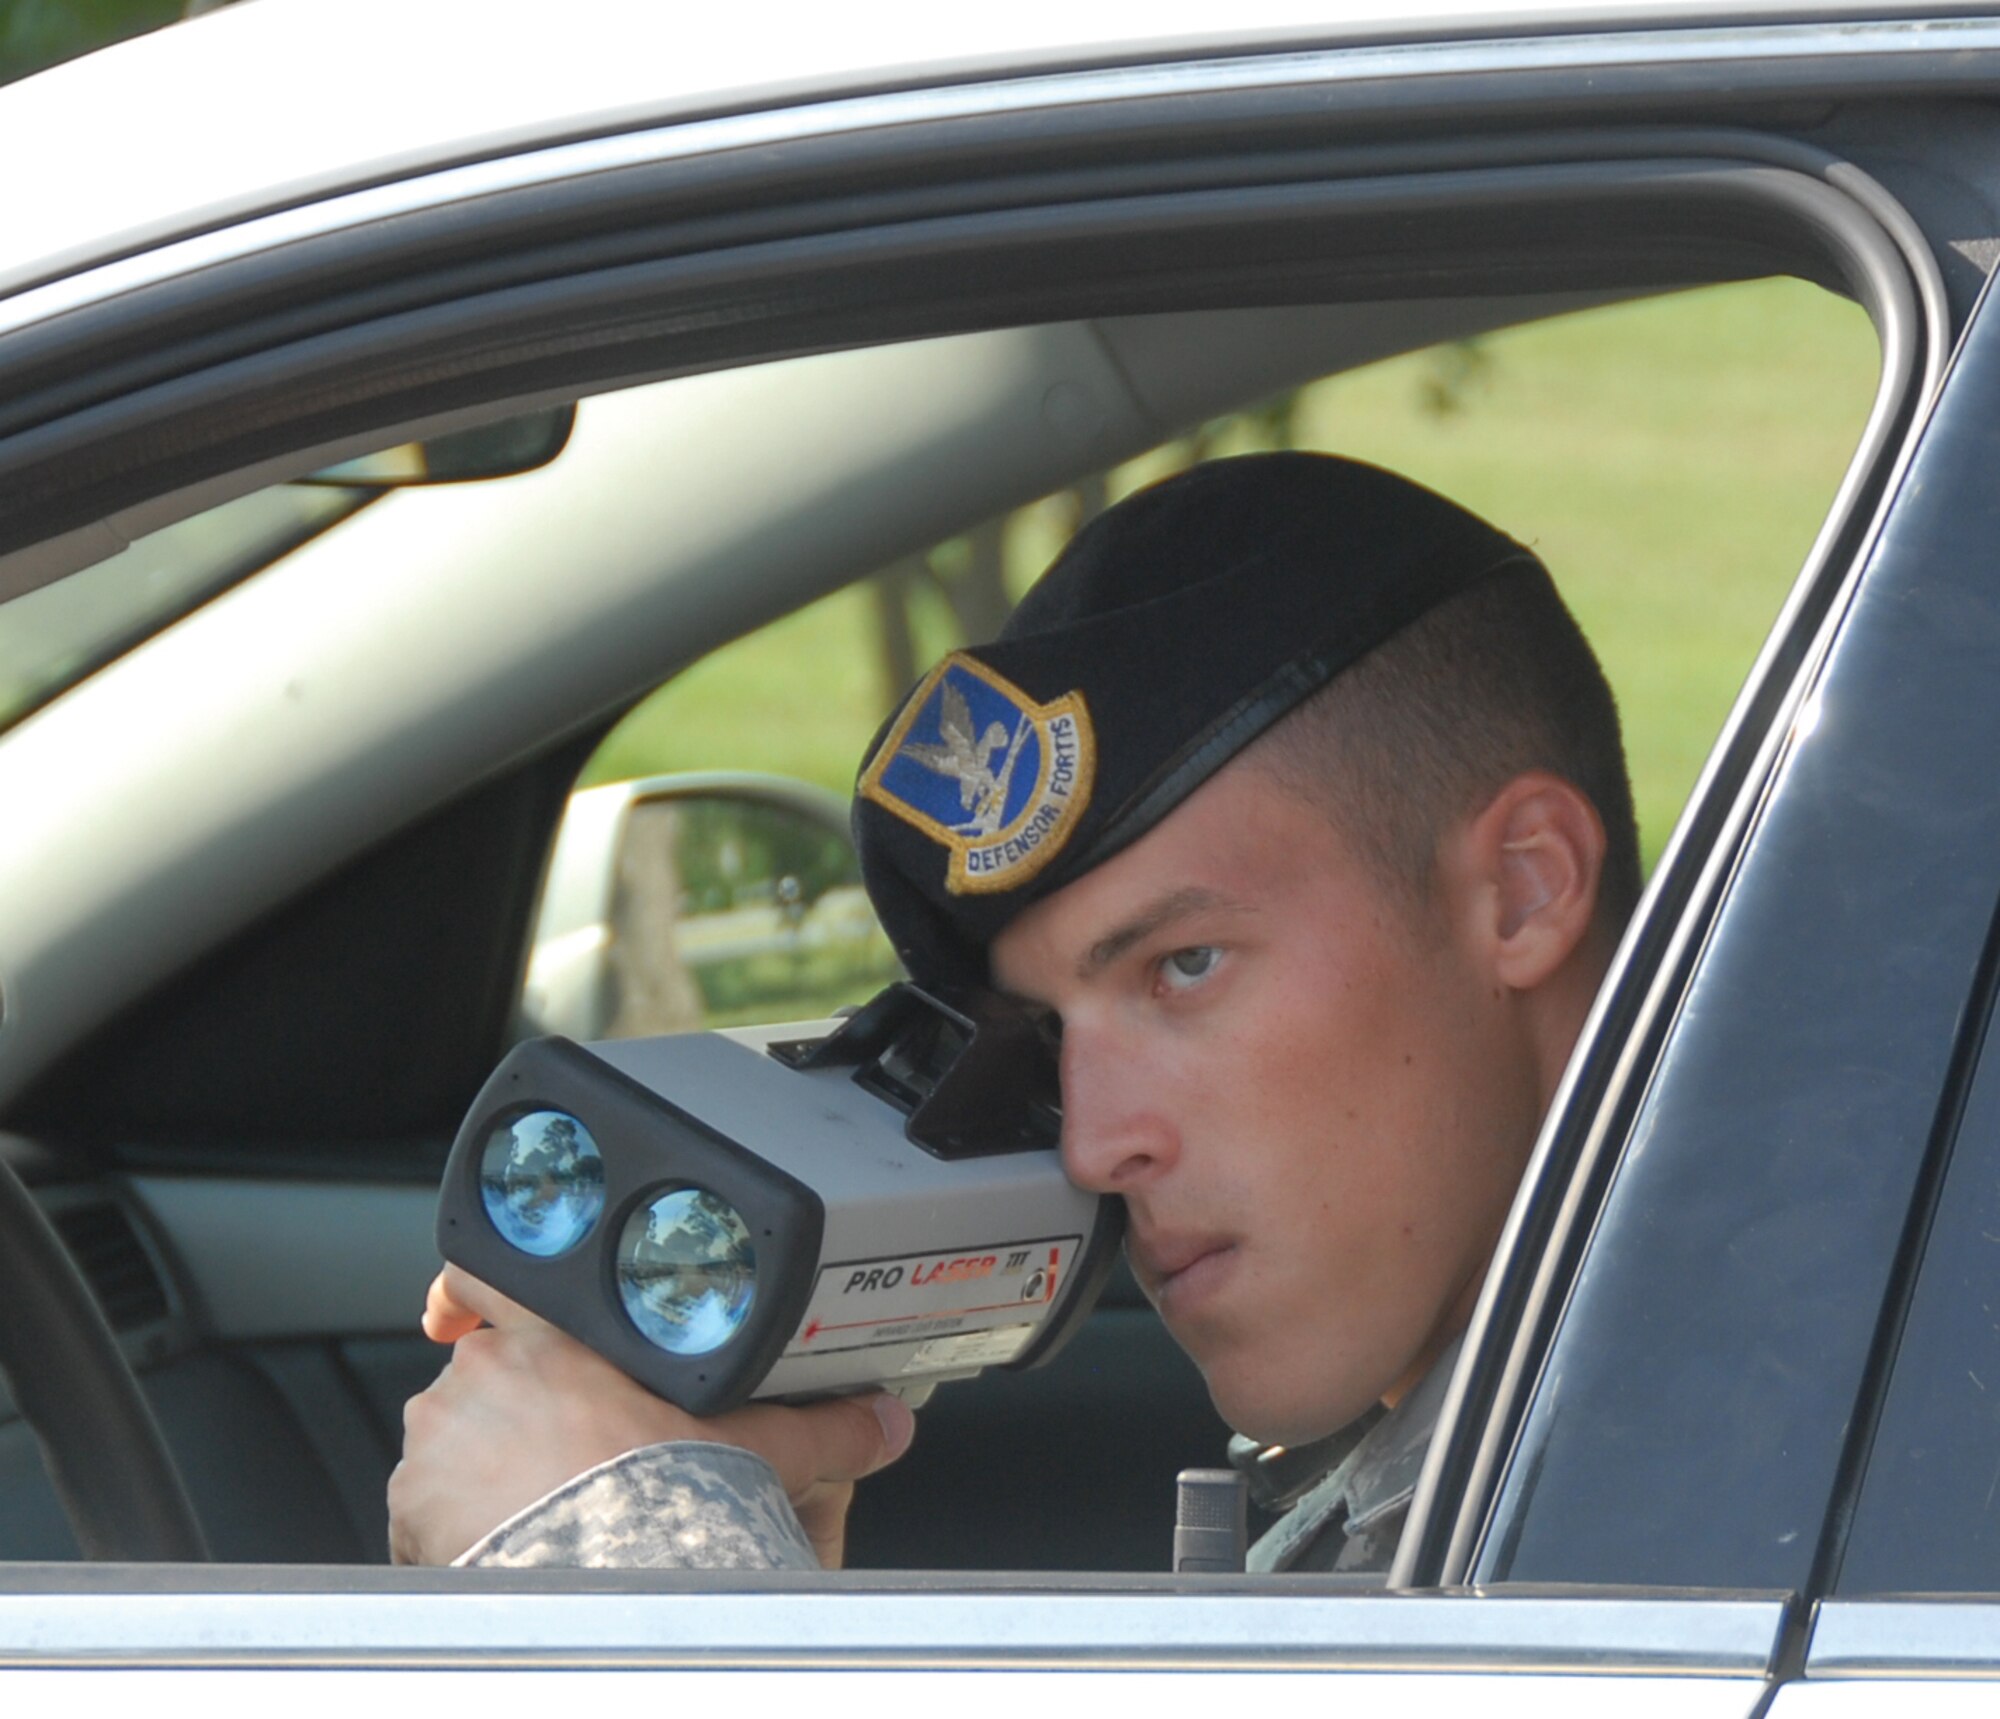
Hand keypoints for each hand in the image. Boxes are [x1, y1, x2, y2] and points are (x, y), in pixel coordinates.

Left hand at [389, 1264, 914, 1567]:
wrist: (598, 1582)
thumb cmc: (661, 1499)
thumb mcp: (756, 1449)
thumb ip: (822, 1428)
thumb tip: (883, 1423)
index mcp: (558, 1335)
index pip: (485, 1275)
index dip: (471, 1289)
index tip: (463, 1304)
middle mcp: (483, 1376)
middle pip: (483, 1374)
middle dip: (517, 1409)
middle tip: (567, 1456)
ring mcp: (441, 1443)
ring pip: (456, 1443)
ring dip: (488, 1471)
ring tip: (546, 1514)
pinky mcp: (413, 1512)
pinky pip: (431, 1511)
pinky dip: (461, 1529)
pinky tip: (514, 1550)